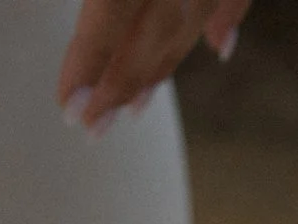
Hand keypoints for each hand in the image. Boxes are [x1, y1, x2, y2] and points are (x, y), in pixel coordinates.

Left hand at [58, 0, 249, 131]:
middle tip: (94, 126)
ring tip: (135, 104)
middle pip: (151, 40)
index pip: (106, 25)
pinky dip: (228, 21)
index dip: (85, 69)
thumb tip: (87, 24)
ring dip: (161, 68)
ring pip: (188, 26)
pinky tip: (219, 48)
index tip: (69, 108)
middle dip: (120, 88)